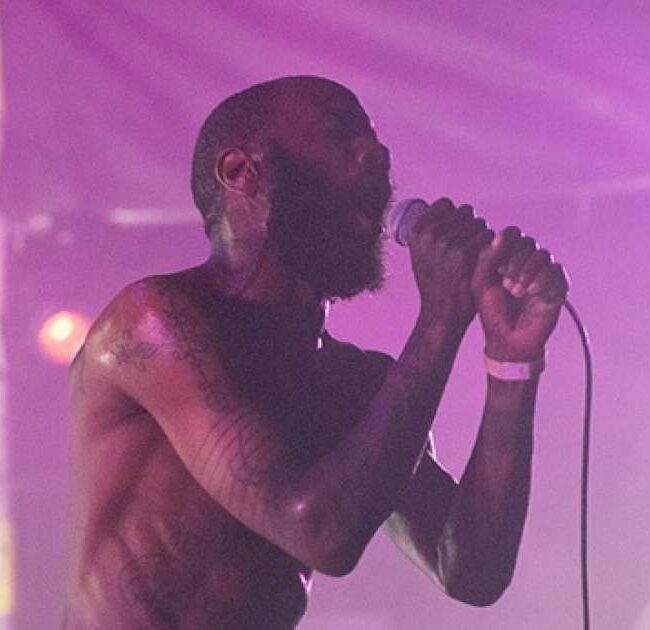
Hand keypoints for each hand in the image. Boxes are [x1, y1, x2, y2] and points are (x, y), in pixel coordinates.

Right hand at [408, 198, 494, 327]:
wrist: (442, 312)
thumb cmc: (434, 283)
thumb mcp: (420, 255)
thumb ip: (429, 232)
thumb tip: (446, 208)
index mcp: (417, 232)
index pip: (445, 204)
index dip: (455, 215)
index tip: (457, 229)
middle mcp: (431, 235)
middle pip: (465, 212)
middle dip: (470, 226)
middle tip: (468, 247)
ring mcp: (449, 243)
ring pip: (479, 224)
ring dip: (482, 237)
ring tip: (474, 257)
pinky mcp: (467, 253)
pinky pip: (489, 237)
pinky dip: (491, 248)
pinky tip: (484, 262)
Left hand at [471, 227, 568, 360]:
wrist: (507, 339)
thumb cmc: (491, 312)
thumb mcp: (481, 283)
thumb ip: (487, 258)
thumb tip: (499, 233)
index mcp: (506, 258)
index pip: (512, 235)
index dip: (505, 245)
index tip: (496, 266)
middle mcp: (526, 263)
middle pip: (528, 242)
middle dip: (515, 261)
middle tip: (505, 283)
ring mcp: (542, 274)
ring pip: (543, 254)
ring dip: (528, 271)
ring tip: (515, 291)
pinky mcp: (557, 287)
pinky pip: (557, 271)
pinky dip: (543, 279)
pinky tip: (531, 293)